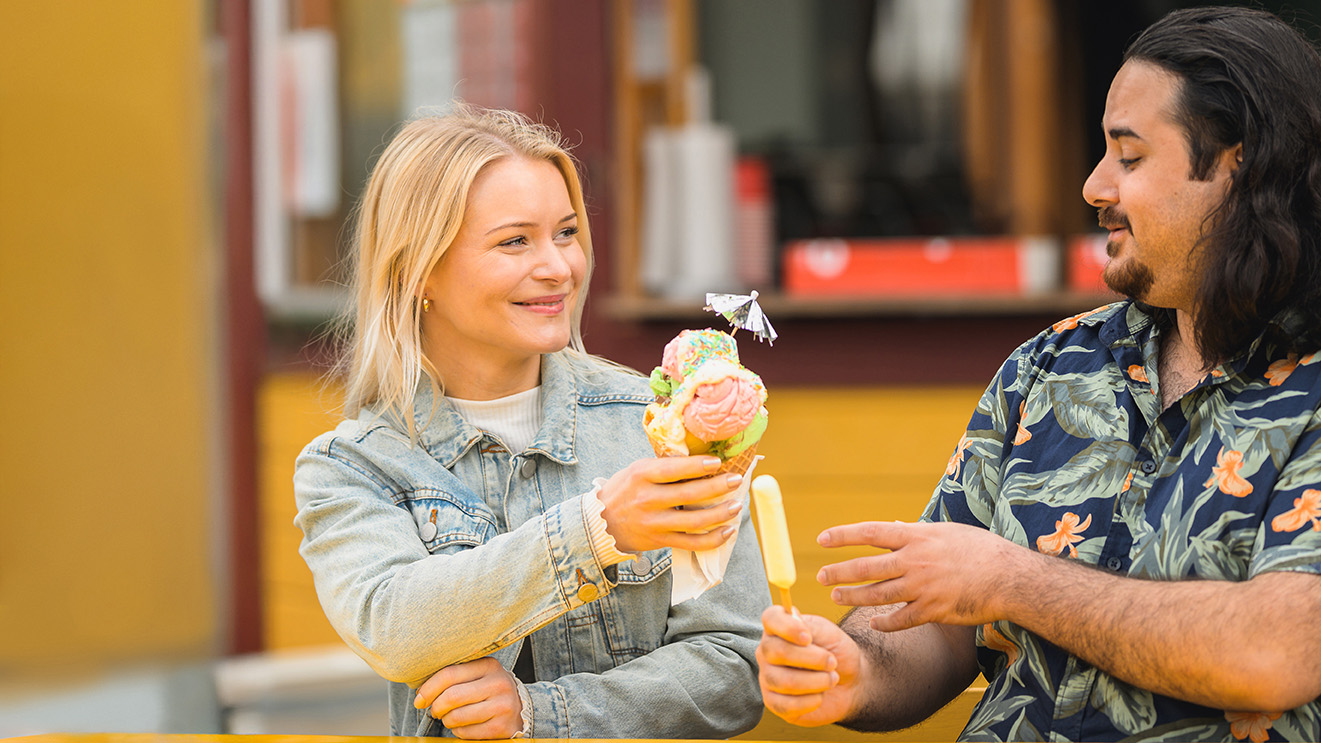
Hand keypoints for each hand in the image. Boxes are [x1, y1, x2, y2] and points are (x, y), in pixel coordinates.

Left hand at [413, 657, 523, 739]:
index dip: (428, 689)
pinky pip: (465, 732)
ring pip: (457, 716)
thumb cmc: (489, 691)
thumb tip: (420, 691)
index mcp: (489, 665)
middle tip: (435, 710)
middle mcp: (498, 683)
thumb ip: (455, 676)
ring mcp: (502, 706)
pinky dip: (457, 731)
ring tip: (450, 718)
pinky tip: (463, 725)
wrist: (521, 708)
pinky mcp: (501, 727)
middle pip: (452, 696)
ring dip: (446, 720)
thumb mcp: (478, 675)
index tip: (419, 700)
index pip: (449, 674)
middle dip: (436, 707)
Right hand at [597, 456, 743, 552]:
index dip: (699, 466)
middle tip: (736, 480)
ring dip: (720, 513)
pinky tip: (727, 531)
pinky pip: (691, 543)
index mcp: (641, 475)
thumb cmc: (624, 491)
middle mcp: (647, 499)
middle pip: (689, 494)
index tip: (718, 462)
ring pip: (694, 521)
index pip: (674, 469)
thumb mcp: (637, 470)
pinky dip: (712, 539)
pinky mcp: (659, 540)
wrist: (600, 523)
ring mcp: (654, 522)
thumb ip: (663, 467)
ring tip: (736, 506)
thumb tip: (700, 461)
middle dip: (718, 487)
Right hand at [756, 606, 861, 726]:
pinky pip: (786, 705)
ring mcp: (768, 677)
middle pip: (776, 651)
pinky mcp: (774, 702)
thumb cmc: (835, 652)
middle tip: (832, 662)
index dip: (787, 627)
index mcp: (779, 627)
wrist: (850, 681)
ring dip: (816, 681)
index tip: (808, 637)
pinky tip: (820, 696)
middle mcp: (767, 651)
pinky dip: (810, 701)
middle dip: (812, 659)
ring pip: (782, 681)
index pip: (770, 618)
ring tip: (831, 679)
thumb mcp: (829, 633)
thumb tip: (798, 630)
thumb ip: (811, 627)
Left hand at [817, 520, 1028, 630]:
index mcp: (917, 537)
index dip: (843, 535)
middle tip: (820, 577)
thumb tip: (891, 526)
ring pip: (877, 595)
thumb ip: (915, 532)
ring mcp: (923, 587)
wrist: (1009, 577)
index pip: (870, 532)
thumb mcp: (945, 532)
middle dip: (839, 572)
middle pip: (867, 567)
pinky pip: (900, 620)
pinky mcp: (933, 610)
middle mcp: (915, 560)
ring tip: (836, 597)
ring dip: (853, 597)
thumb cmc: (979, 549)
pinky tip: (875, 623)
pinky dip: (885, 623)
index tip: (821, 539)